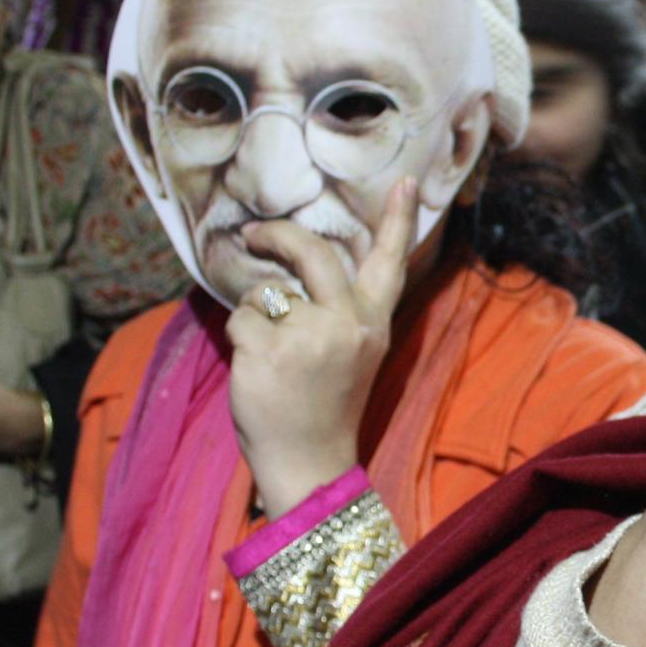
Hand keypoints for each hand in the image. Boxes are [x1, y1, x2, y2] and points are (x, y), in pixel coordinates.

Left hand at [225, 179, 417, 520]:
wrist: (310, 466)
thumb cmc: (324, 409)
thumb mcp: (351, 355)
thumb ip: (338, 311)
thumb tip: (293, 268)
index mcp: (372, 324)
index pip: (389, 263)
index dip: (396, 220)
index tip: (405, 180)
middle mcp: (348, 323)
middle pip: (311, 252)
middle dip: (276, 236)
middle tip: (254, 235)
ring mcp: (308, 334)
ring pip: (265, 292)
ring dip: (255, 317)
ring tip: (271, 359)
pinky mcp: (269, 348)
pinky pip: (240, 319)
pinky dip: (239, 340)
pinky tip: (257, 372)